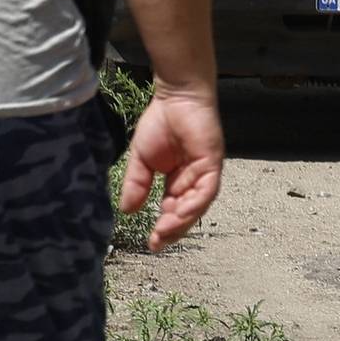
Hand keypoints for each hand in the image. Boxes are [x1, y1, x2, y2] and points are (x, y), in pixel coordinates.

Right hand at [119, 86, 224, 252]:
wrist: (174, 97)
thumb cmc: (160, 123)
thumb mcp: (141, 161)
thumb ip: (136, 185)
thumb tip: (127, 212)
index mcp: (178, 180)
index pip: (173, 209)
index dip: (164, 226)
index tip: (151, 243)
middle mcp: (194, 179)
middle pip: (188, 211)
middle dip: (174, 229)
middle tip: (157, 243)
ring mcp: (206, 171)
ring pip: (199, 204)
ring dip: (183, 220)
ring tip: (165, 232)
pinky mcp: (212, 162)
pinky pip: (207, 188)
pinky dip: (195, 203)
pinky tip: (180, 214)